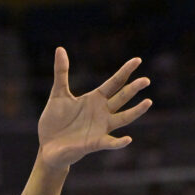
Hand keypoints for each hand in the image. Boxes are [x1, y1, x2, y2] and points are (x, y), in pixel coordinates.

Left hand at [36, 48, 150, 170]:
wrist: (47, 146)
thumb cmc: (54, 121)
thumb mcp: (57, 94)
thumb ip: (61, 73)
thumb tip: (60, 48)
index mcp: (94, 99)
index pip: (114, 83)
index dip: (125, 71)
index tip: (137, 60)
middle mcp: (102, 113)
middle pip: (121, 98)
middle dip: (133, 89)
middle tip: (146, 80)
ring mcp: (100, 128)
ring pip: (123, 119)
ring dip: (135, 111)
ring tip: (148, 102)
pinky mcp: (94, 143)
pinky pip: (109, 142)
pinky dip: (118, 142)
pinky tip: (128, 139)